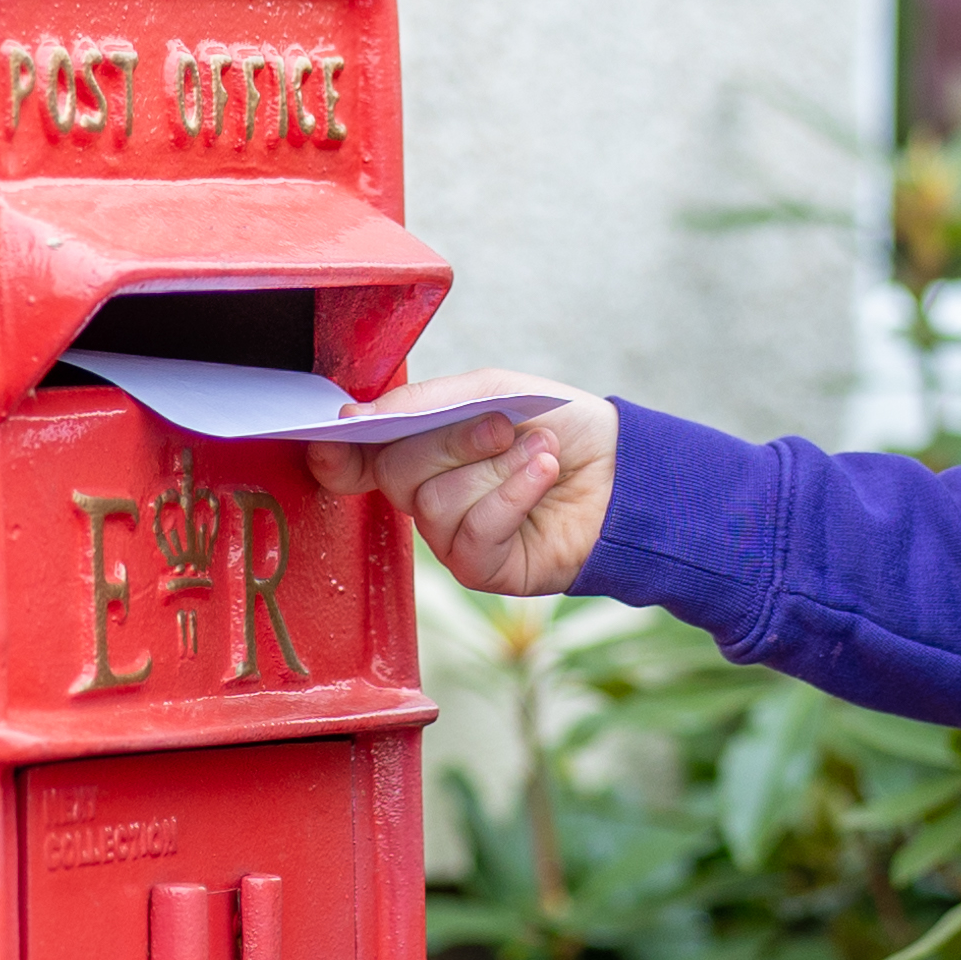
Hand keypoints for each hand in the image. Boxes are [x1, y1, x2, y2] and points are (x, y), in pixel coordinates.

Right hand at [301, 374, 617, 596]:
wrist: (623, 468)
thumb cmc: (558, 425)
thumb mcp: (492, 391)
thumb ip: (424, 402)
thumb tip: (355, 418)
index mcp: (421, 450)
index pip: (360, 458)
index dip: (340, 452)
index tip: (337, 436)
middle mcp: (426, 496)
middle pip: (395, 473)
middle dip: (451, 442)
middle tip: (501, 427)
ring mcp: (450, 536)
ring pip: (434, 503)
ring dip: (497, 468)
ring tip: (539, 454)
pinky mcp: (480, 568)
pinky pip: (471, 533)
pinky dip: (512, 497)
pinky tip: (542, 476)